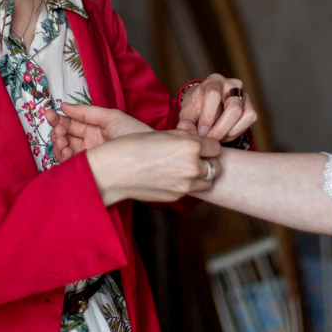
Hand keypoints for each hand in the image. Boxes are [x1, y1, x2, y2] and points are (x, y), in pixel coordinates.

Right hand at [47, 103, 148, 162]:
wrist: (150, 154)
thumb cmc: (135, 133)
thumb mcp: (111, 117)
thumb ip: (86, 112)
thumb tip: (64, 105)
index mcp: (94, 130)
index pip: (71, 123)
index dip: (58, 119)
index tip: (49, 114)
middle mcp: (90, 144)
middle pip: (65, 137)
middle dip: (57, 132)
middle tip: (58, 131)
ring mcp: (90, 157)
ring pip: (65, 152)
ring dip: (59, 146)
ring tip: (62, 142)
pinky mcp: (91, 169)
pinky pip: (72, 165)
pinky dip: (65, 159)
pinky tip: (67, 152)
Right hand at [87, 130, 221, 204]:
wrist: (114, 171)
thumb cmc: (134, 146)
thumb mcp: (164, 134)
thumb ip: (185, 138)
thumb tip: (198, 142)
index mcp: (190, 147)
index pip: (216, 147)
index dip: (208, 145)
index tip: (200, 145)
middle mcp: (192, 167)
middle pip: (217, 167)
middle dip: (209, 161)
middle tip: (196, 157)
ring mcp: (185, 185)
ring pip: (209, 182)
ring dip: (202, 176)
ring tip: (186, 169)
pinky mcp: (176, 196)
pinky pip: (192, 190)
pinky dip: (188, 184)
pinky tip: (173, 177)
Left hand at [178, 73, 256, 141]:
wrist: (206, 105)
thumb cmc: (197, 107)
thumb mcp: (187, 113)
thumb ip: (186, 124)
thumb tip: (190, 135)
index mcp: (213, 81)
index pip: (213, 94)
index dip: (207, 116)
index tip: (201, 132)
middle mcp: (232, 84)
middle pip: (234, 107)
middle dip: (221, 128)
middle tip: (210, 140)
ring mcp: (244, 94)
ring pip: (246, 114)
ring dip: (230, 131)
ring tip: (217, 137)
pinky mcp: (251, 107)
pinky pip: (250, 119)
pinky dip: (237, 131)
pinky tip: (225, 134)